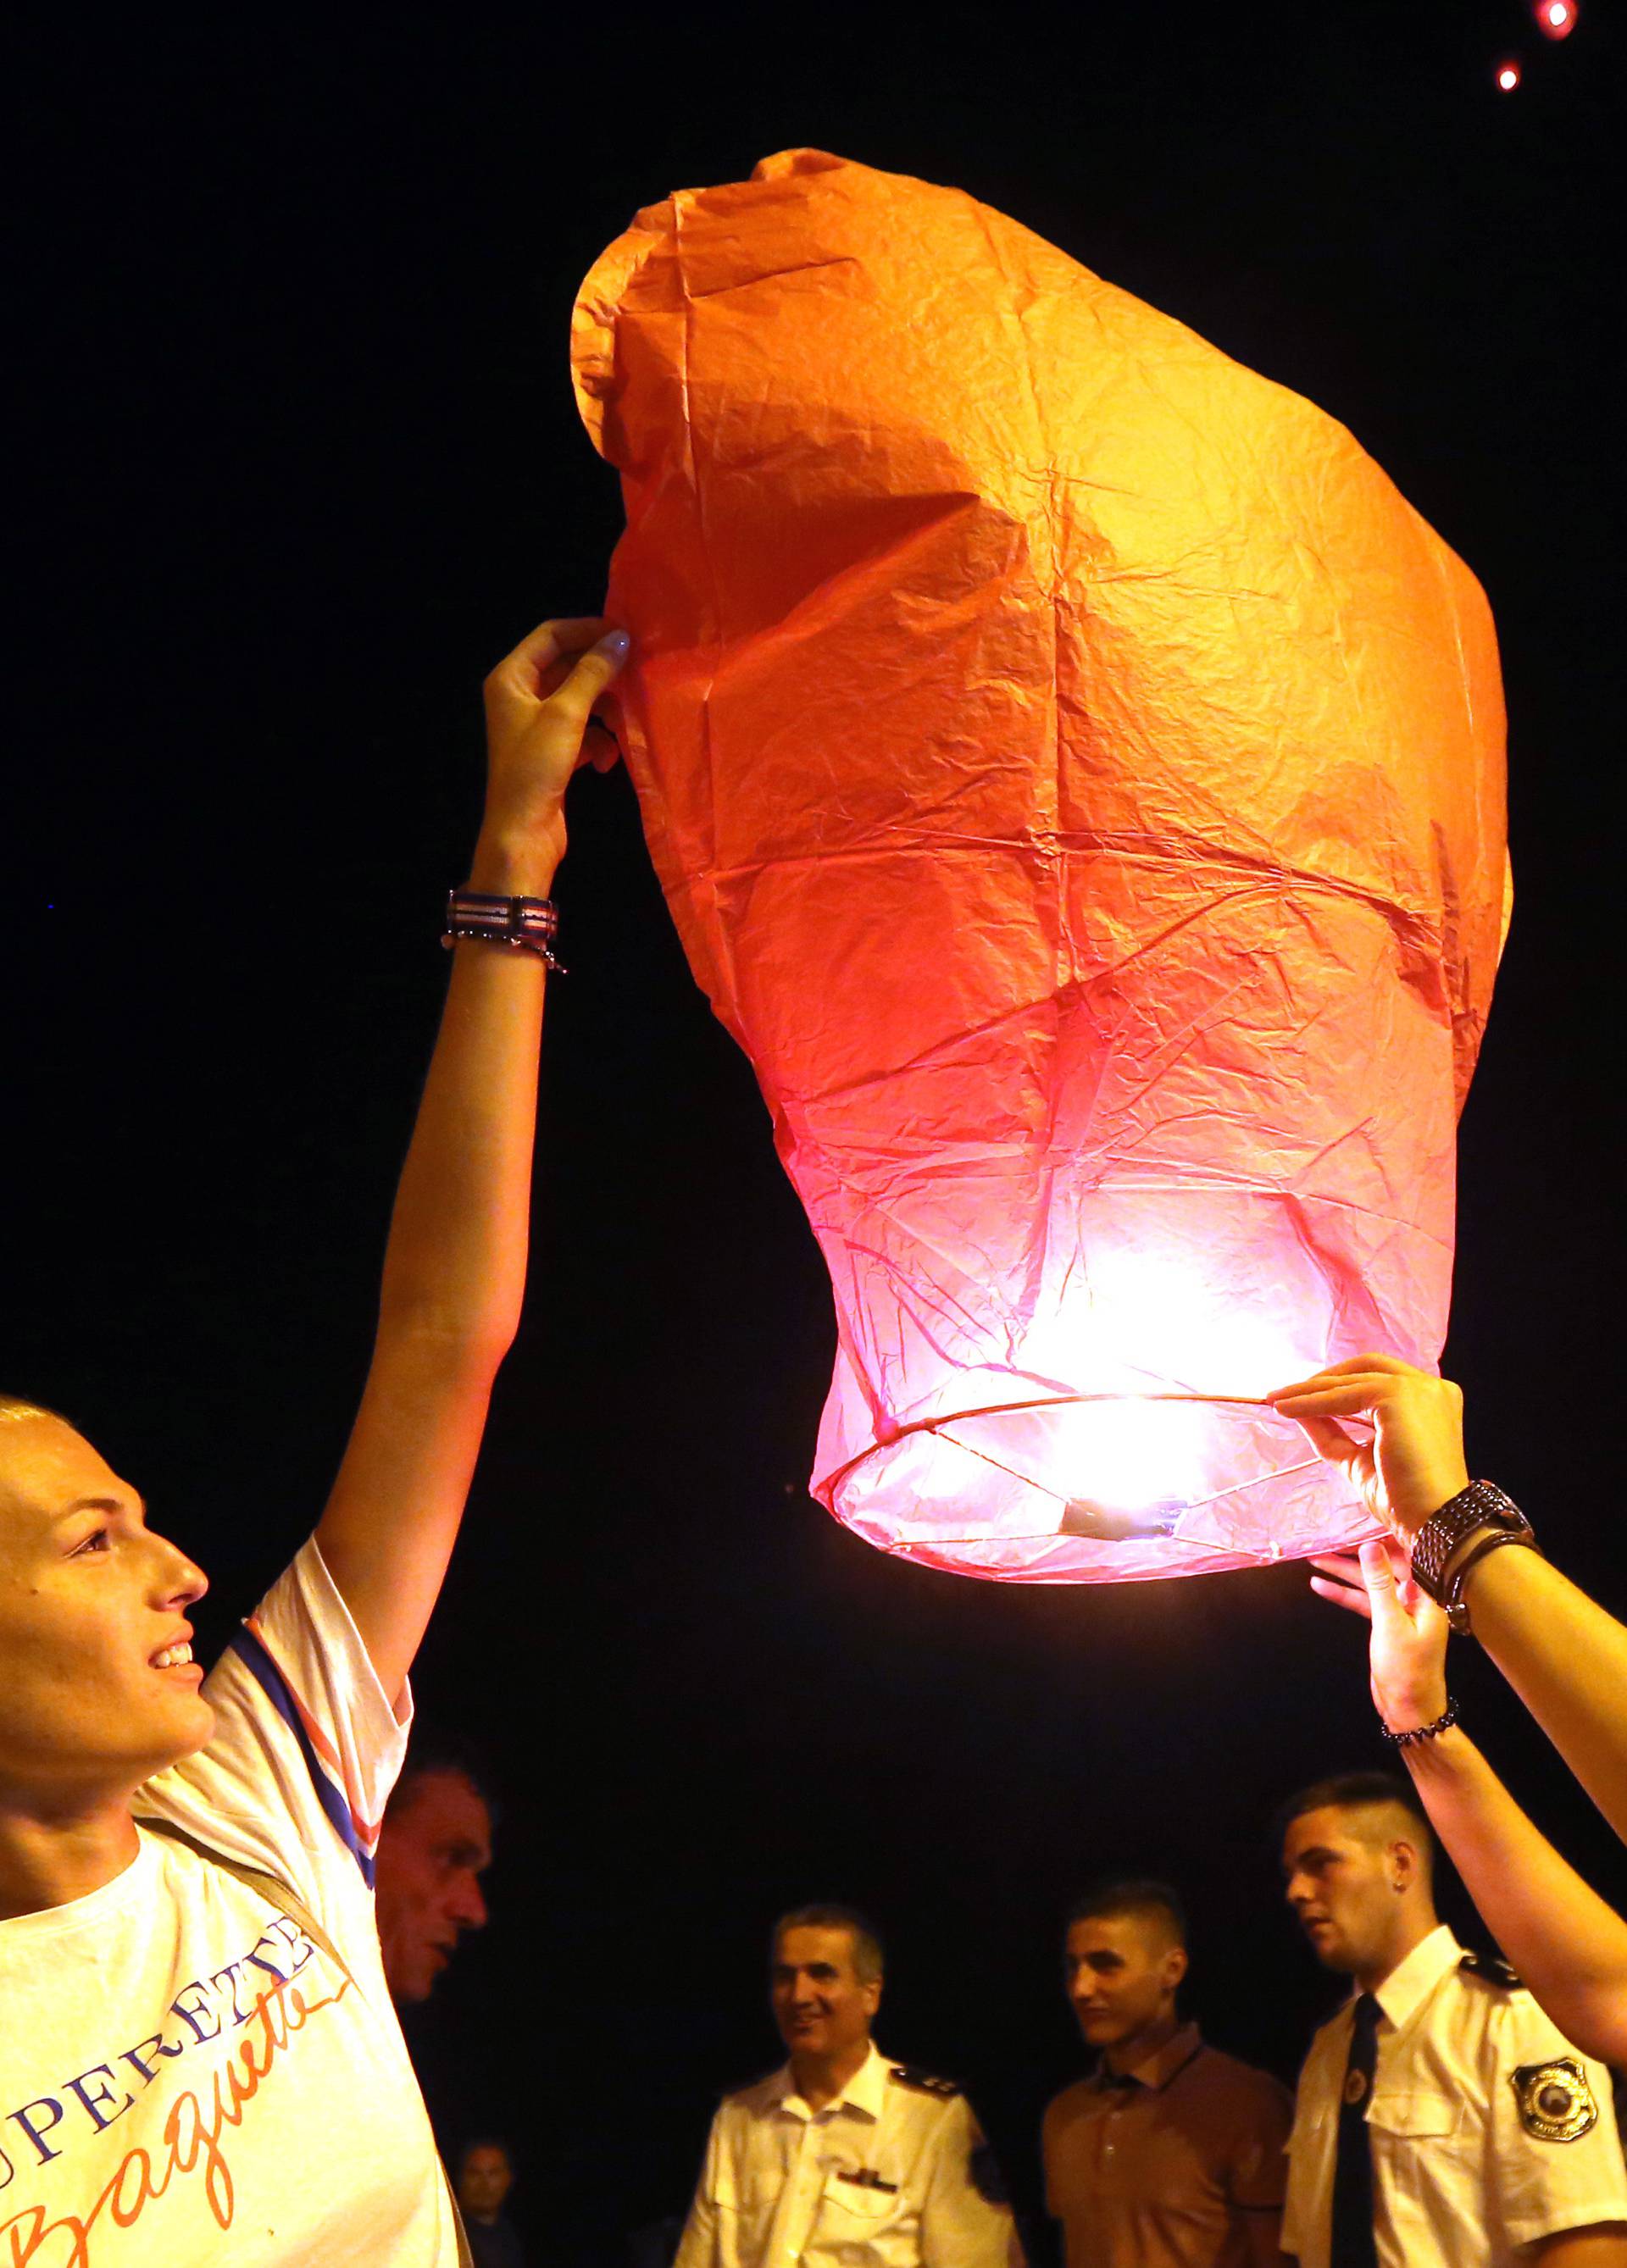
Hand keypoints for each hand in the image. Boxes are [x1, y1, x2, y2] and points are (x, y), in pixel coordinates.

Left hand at [474, 615, 630, 889]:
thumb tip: (620, 638)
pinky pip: (581, 731)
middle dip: (600, 672)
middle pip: (567, 666)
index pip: (550, 635)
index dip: (587, 630)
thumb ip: (593, 672)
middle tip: (636, 671)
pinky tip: (606, 761)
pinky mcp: (552, 751)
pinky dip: (597, 742)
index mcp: (511, 678)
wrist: (523, 833)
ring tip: (626, 719)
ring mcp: (536, 725)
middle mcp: (520, 696)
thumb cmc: (536, 767)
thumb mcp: (566, 714)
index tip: (624, 634)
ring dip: (604, 710)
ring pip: (579, 700)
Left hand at [1268, 1354, 1468, 1542]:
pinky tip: (1289, 1409)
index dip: (1338, 1385)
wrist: (1432, 1521)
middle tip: (1283, 1395)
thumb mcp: (1359, 1460)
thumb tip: (1297, 1410)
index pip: (1377, 1379)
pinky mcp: (1399, 1396)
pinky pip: (1345, 1395)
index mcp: (1429, 1400)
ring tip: (1277, 1401)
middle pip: (1364, 1368)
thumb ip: (1332, 1433)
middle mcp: (1430, 1387)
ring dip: (1310, 1390)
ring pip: (1351, 1380)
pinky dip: (1313, 1401)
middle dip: (1323, 1380)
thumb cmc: (1404, 1499)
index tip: (1302, 1397)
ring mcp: (1418, 1388)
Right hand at [1310, 1540, 1450, 1733]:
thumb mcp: (1390, 1623)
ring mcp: (1399, 1610)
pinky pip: (1363, 1602)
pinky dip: (1343, 1594)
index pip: (1405, 1556)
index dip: (1380, 1538)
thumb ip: (1379, 1583)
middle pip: (1382, 1567)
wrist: (1408, 1708)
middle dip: (1354, 1555)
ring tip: (1314, 1558)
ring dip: (1343, 1573)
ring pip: (1369, 1584)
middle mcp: (1415, 1598)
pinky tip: (1320, 1585)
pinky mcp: (1385, 1623)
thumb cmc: (1406, 1668)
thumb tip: (1370, 1547)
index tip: (1355, 1522)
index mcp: (1427, 1594)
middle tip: (1326, 1539)